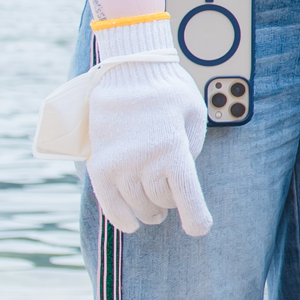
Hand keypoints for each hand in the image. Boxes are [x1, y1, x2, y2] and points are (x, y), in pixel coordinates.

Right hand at [31, 28, 214, 234]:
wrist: (127, 70)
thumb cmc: (167, 90)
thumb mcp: (194, 114)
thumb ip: (191, 149)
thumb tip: (180, 180)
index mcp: (174, 150)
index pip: (188, 198)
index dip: (197, 220)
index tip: (199, 229)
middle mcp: (146, 162)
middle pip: (163, 202)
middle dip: (172, 204)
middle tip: (173, 198)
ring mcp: (120, 165)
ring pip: (139, 206)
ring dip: (149, 211)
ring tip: (154, 210)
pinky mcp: (100, 165)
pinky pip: (109, 204)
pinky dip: (121, 218)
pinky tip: (131, 224)